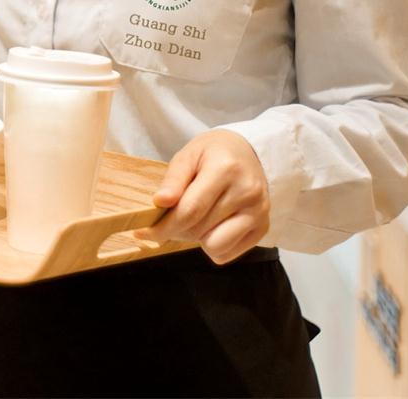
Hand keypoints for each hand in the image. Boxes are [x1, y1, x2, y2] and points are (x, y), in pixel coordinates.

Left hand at [135, 129, 270, 263]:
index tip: (144, 232)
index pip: (190, 210)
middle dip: (176, 229)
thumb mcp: (189, 155)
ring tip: (197, 219)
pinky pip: (227, 254)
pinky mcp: (263, 227)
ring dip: (197, 238)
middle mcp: (247, 192)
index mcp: (226, 169)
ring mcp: (259, 212)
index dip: (163, 226)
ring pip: (214, 247)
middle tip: (172, 217)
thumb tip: (160, 202)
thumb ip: (174, 179)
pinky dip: (213, 246)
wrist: (248, 152)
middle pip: (199, 229)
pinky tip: (213, 226)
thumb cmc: (214, 153)